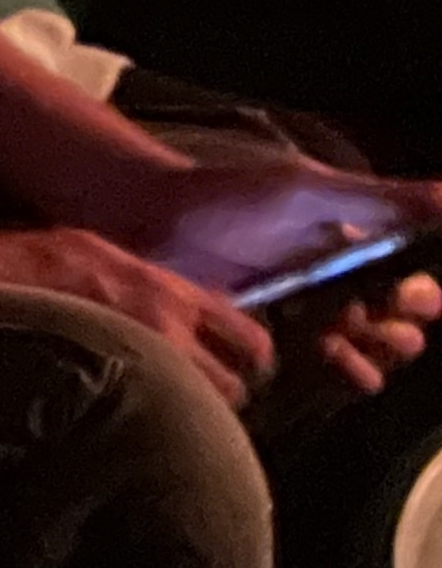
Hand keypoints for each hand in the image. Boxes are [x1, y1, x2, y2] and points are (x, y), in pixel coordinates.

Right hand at [0, 222, 273, 406]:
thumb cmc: (33, 258)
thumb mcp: (106, 252)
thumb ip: (152, 284)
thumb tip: (189, 305)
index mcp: (167, 290)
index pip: (248, 336)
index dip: (251, 356)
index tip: (243, 365)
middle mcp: (163, 328)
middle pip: (235, 389)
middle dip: (224, 396)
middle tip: (204, 397)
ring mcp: (133, 360)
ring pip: (197, 414)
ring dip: (191, 416)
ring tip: (170, 416)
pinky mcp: (101, 386)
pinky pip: (151, 420)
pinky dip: (153, 426)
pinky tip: (134, 423)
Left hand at [114, 158, 441, 394]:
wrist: (152, 221)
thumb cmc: (229, 197)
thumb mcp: (309, 192)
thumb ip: (380, 199)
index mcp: (356, 251)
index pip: (413, 288)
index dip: (422, 300)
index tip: (410, 296)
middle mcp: (339, 289)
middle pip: (396, 330)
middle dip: (401, 335)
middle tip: (381, 327)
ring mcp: (306, 320)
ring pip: (361, 357)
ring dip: (371, 361)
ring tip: (351, 351)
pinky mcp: (273, 346)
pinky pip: (314, 375)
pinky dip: (331, 376)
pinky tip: (326, 365)